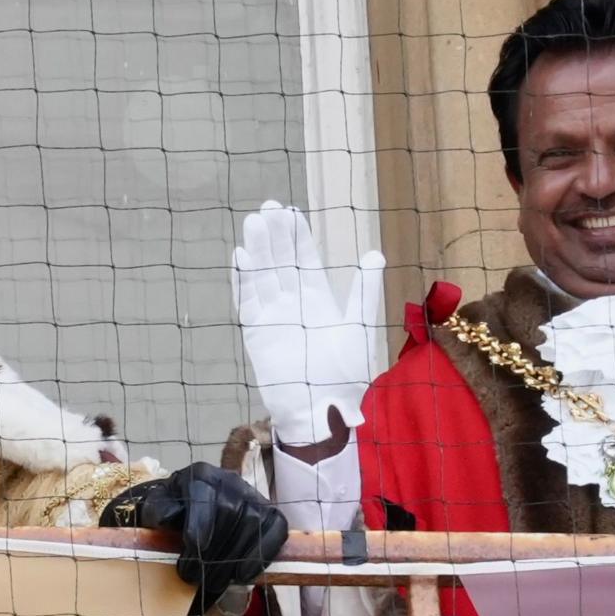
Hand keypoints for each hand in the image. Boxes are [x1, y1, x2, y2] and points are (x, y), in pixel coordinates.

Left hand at [101, 461, 292, 615]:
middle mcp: (231, 482)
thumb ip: (157, 510)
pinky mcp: (271, 513)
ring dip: (233, 558)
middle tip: (193, 577)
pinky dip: (260, 555)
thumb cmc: (174, 511)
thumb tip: (167, 517)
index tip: (194, 549)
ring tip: (213, 582)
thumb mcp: (156, 507)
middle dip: (212, 551)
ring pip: (252, 524)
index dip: (201, 524)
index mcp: (200, 476)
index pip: (204, 496)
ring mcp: (254, 497)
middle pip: (229, 513)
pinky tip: (243, 575)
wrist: (193, 507)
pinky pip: (276, 531)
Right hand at [233, 201, 385, 447]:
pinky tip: (240, 257)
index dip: (298, 236)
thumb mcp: (359, 326)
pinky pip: (248, 301)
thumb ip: (363, 290)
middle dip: (275, 236)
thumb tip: (374, 254)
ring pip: (263, 276)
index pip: (306, 260)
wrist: (321, 409)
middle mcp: (293, 304)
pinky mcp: (256, 332)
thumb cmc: (344, 374)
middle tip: (268, 207)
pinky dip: (244, 280)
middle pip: (281, 262)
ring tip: (254, 223)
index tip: (291, 211)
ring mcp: (272, 317)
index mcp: (318, 300)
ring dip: (258, 250)